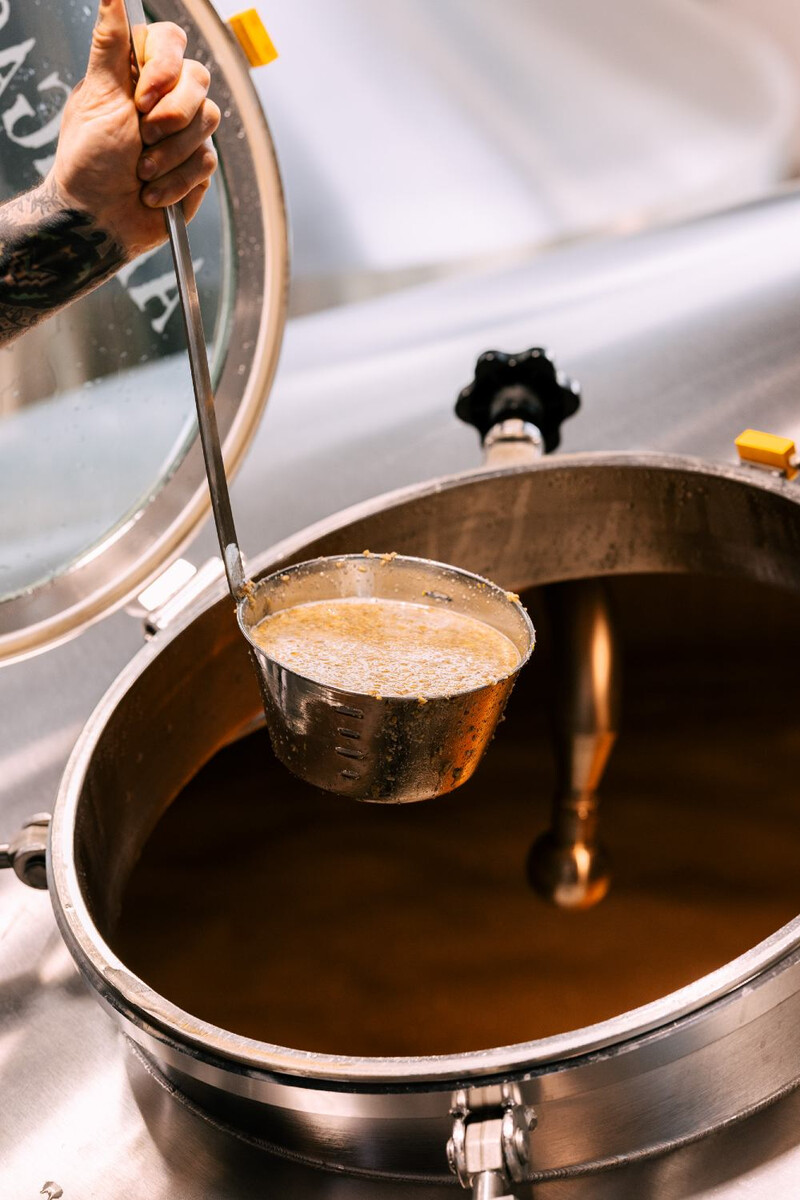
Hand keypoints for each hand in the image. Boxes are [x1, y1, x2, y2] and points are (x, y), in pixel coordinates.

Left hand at [49, 0, 219, 259]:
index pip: (171, 41)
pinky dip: (176, 180)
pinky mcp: (197, 167)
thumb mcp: (97, 96)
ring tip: (141, 171)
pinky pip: (206, 162)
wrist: (99, 219)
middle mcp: (165, 99)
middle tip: (142, 137)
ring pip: (208, 122)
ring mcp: (185, 133)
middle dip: (172, 115)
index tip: (141, 100)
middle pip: (199, 80)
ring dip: (170, 153)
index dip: (164, 68)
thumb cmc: (89, 161)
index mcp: (139, 75)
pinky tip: (152, 193)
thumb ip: (110, 45)